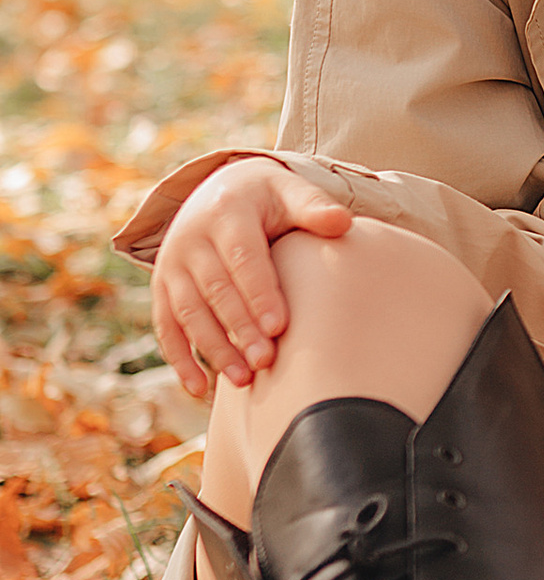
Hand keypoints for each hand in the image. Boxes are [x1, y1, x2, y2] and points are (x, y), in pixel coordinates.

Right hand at [152, 159, 353, 395]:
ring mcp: (172, 265)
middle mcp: (191, 239)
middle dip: (239, 328)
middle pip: (215, 290)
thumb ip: (313, 207)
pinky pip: (167, 326)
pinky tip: (199, 389)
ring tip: (244, 380)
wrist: (220, 190)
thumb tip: (343, 221)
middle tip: (266, 360)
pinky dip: (179, 359)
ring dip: (213, 348)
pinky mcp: (163, 288)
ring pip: (189, 312)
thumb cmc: (267, 199)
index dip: (260, 294)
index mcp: (226, 213)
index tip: (280, 327)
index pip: (243, 258)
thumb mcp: (289, 192)